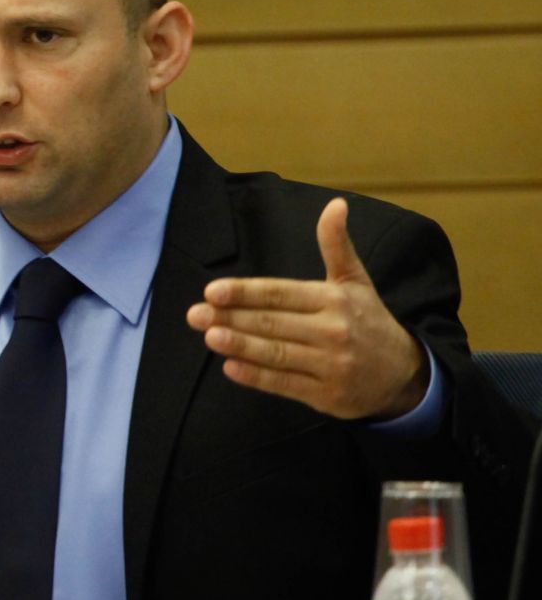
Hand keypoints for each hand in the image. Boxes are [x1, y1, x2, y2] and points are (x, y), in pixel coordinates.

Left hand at [185, 197, 429, 419]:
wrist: (405, 374)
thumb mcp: (355, 280)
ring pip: (276, 353)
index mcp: (334, 299)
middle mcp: (333, 330)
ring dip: (240, 346)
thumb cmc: (368, 321)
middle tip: (195, 315)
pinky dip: (257, 377)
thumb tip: (336, 204)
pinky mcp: (326, 395)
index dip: (246, 292)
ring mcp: (330, 365)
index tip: (213, 291)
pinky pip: (285, 384)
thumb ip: (336, 244)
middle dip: (230, 318)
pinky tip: (230, 368)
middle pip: (273, 323)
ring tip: (209, 337)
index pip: (282, 293)